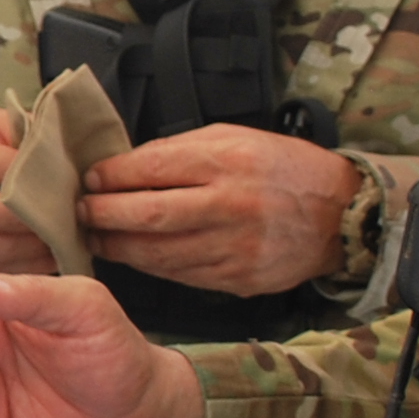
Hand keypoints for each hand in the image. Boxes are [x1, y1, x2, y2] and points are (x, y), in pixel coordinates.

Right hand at [0, 109, 55, 273]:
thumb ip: (29, 140)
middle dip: (20, 219)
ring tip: (56, 242)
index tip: (54, 180)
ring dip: (21, 248)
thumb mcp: (10, 126)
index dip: (16, 173)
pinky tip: (46, 257)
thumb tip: (60, 171)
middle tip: (59, 220)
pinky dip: (18, 265)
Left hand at [80, 127, 358, 294]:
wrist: (339, 215)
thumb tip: (124, 167)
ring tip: (97, 237)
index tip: (89, 179)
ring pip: (157, 253)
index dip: (109, 177)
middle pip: (145, 215)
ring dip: (118, 247)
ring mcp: (233, 247)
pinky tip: (134, 256)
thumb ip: (180, 151)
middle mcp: (228, 204)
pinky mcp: (238, 279)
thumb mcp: (234, 138)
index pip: (148, 168)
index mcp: (225, 160)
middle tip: (80, 213)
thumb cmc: (282, 169)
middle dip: (101, 216)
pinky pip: (180, 275)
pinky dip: (150, 266)